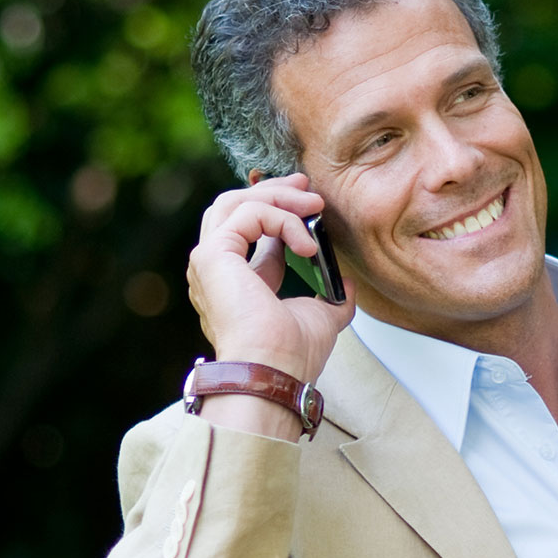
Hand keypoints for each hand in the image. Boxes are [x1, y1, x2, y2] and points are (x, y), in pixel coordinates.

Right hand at [185, 173, 355, 437]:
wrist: (275, 371)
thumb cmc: (292, 354)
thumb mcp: (321, 317)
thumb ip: (332, 297)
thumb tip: (348, 285)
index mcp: (235, 281)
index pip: (249, 231)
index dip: (279, 211)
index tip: (310, 203)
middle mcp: (215, 269)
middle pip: (233, 207)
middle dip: (272, 190)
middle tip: (307, 187)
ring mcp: (208, 261)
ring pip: (234, 203)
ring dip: (278, 197)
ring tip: (314, 206)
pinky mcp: (212, 255)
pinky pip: (248, 215)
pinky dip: (282, 220)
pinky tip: (308, 245)